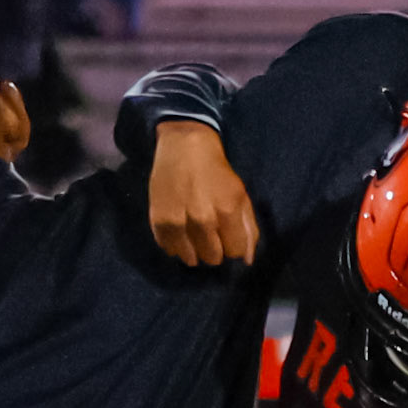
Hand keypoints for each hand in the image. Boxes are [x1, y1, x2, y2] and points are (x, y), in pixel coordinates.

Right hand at [149, 121, 259, 267]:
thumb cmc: (216, 171)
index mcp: (227, 211)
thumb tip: (247, 260)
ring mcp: (178, 222)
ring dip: (194, 250)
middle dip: (215, 248)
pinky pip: (170, 249)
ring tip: (194, 231)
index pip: (235, 252)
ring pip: (191, 259)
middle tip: (210, 231)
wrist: (184, 146)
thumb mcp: (240, 195)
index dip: (233, 244)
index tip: (227, 232)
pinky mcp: (159, 221)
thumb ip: (248, 228)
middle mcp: (203, 220)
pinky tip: (179, 229)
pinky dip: (175, 244)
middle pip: (213, 258)